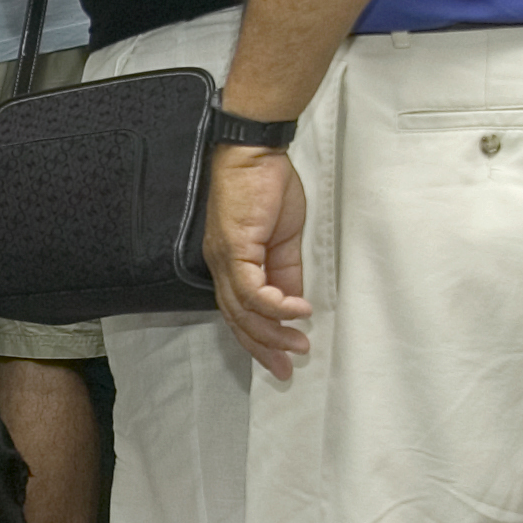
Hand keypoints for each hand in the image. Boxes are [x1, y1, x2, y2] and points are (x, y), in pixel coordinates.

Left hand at [203, 146, 312, 376]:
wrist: (256, 153)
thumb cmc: (269, 187)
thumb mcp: (285, 239)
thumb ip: (287, 273)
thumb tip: (296, 304)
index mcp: (232, 266)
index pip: (241, 314)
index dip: (260, 340)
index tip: (282, 359)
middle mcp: (222, 267)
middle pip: (238, 320)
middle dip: (263, 348)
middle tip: (287, 369)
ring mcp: (225, 259)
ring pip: (243, 311)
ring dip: (273, 332)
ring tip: (299, 344)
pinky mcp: (234, 249)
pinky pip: (253, 290)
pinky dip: (277, 305)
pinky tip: (298, 311)